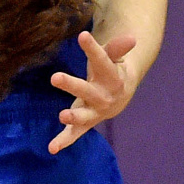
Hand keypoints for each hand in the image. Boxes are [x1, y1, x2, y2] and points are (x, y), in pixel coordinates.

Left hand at [48, 30, 136, 153]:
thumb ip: (117, 48)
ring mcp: (94, 112)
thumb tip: (131, 38)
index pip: (101, 61)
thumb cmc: (112, 69)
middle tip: (55, 77)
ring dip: (73, 117)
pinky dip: (64, 141)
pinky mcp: (84, 122)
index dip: (92, 49)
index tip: (83, 35)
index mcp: (112, 78)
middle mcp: (103, 97)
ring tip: (62, 115)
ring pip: (83, 116)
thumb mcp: (114, 56)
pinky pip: (75, 134)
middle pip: (87, 91)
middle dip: (72, 85)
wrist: (120, 94)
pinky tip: (52, 148)